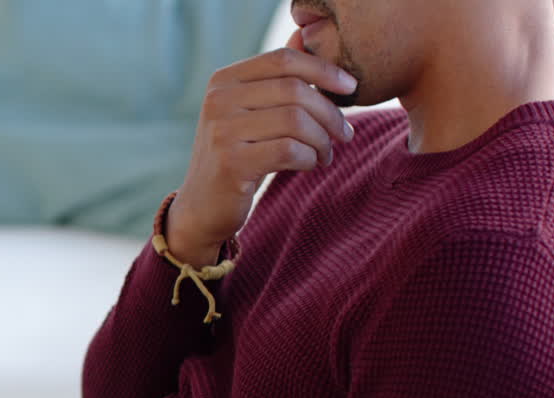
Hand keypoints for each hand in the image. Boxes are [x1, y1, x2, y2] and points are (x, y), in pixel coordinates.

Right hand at [167, 31, 358, 265]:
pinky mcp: (231, 163)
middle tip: (344, 134)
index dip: (323, 69)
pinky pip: (289, 151)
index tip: (351, 87)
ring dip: (322, 140)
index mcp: (223, 81)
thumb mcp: (250, 111)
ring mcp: (222, 132)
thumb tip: (302, 35)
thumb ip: (274, 77)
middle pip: (294, 91)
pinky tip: (310, 165)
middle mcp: (218, 101)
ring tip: (326, 154)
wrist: (203, 206)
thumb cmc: (237, 155)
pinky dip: (310, 158)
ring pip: (296, 121)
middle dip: (330, 113)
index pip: (283, 60)